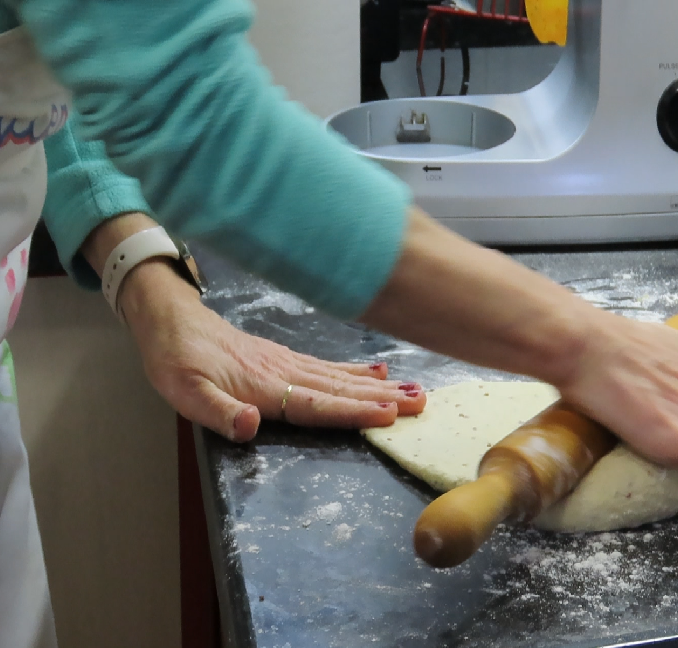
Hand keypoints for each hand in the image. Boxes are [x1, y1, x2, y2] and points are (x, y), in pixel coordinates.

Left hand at [118, 260, 426, 441]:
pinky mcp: (288, 358)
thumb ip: (218, 413)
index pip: (316, 404)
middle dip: (382, 398)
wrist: (173, 324)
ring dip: (379, 386)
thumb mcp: (184, 394)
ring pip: (341, 377)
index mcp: (265, 389)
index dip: (352, 411)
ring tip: (414, 391)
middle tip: (421, 404)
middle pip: (340, 389)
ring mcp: (290, 364)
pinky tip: (379, 371)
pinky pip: (330, 366)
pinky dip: (358, 369)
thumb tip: (250, 425)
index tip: (388, 415)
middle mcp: (285, 374)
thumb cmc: (177, 364)